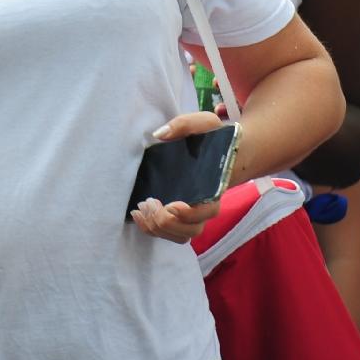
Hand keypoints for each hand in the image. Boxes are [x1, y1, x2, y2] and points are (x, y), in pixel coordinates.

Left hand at [132, 111, 228, 244]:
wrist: (221, 151)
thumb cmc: (213, 138)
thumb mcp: (204, 123)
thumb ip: (184, 124)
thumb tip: (160, 134)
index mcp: (215, 187)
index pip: (208, 211)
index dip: (190, 214)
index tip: (172, 205)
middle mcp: (206, 207)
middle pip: (192, 230)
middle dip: (167, 222)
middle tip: (150, 202)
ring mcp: (193, 215)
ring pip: (179, 236)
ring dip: (157, 229)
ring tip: (140, 209)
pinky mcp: (179, 217)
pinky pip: (168, 233)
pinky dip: (151, 229)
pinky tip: (137, 214)